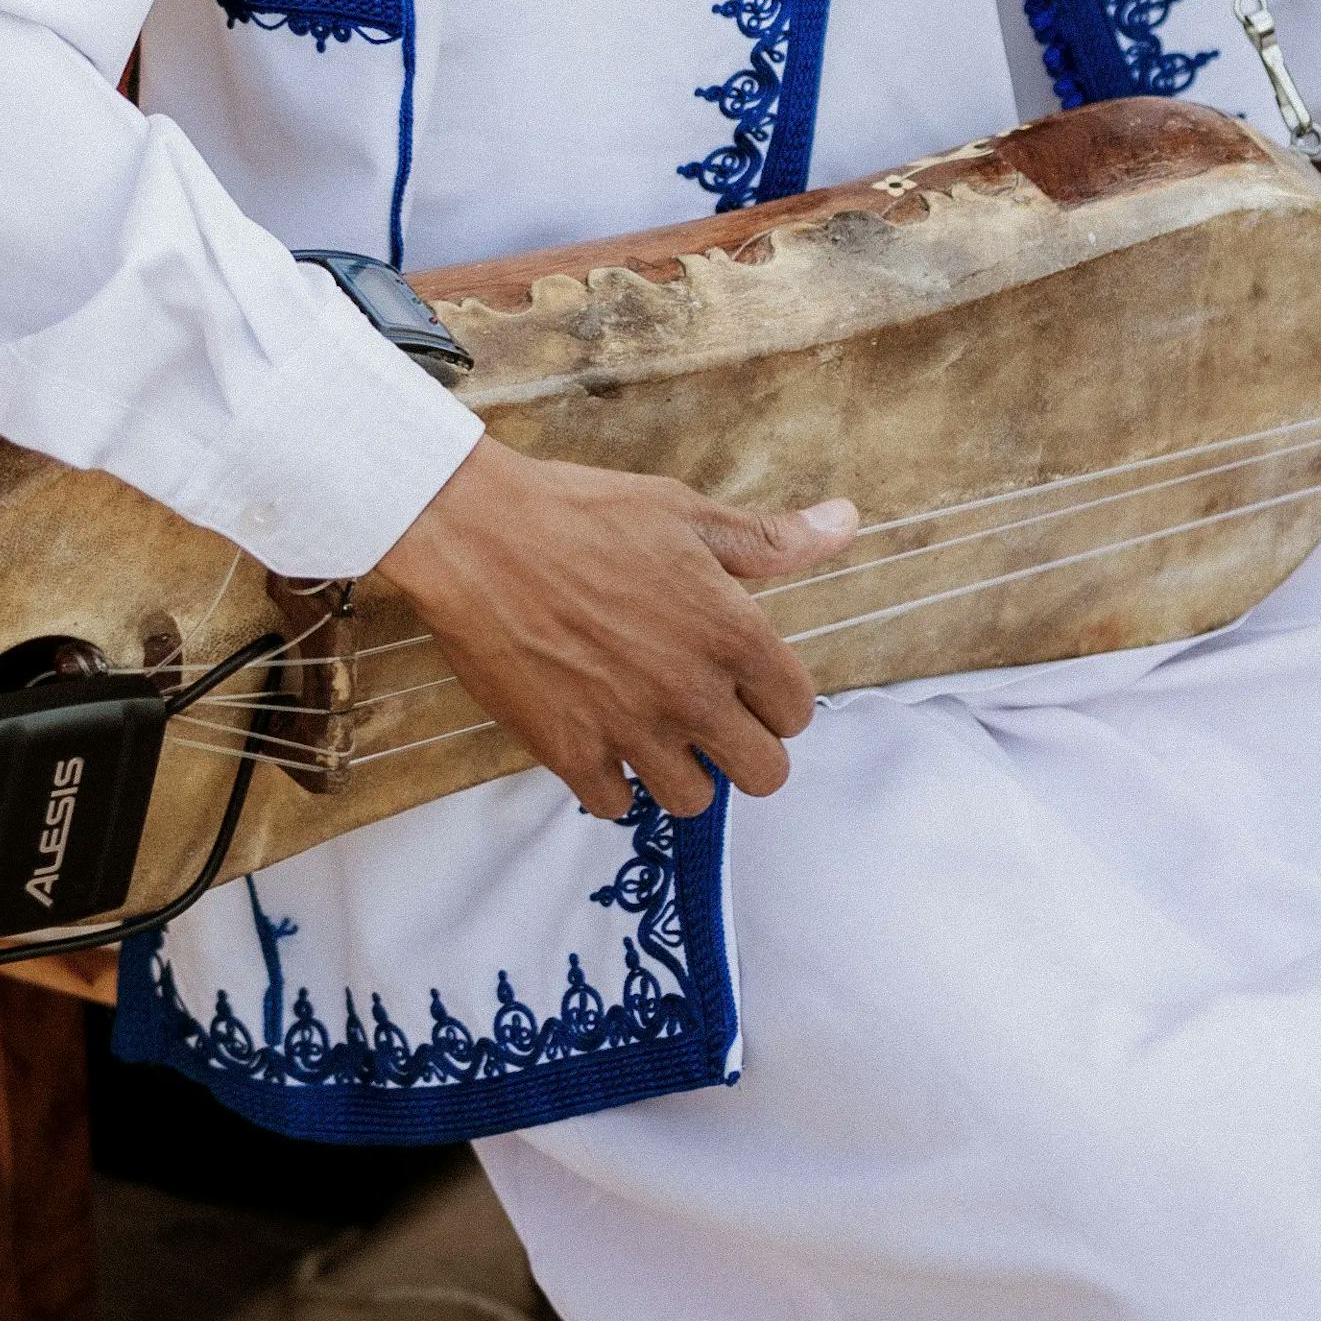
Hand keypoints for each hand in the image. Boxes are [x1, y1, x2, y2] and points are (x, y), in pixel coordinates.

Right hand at [374, 438, 860, 824]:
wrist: (475, 534)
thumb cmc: (582, 514)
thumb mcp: (685, 513)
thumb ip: (770, 540)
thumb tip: (846, 522)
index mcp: (732, 634)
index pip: (798, 711)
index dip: (777, 699)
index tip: (747, 683)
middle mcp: (692, 693)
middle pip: (764, 775)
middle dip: (744, 749)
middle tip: (711, 719)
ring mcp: (631, 729)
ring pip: (694, 801)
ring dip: (681, 771)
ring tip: (655, 731)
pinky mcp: (569, 752)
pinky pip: (615, 806)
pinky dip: (611, 781)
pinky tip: (599, 737)